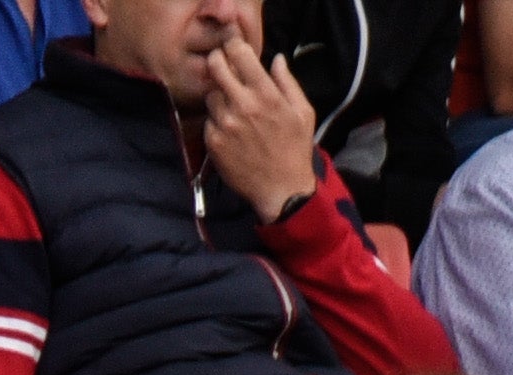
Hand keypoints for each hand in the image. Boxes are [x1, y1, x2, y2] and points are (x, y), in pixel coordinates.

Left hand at [198, 34, 320, 222]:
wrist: (282, 189)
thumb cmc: (295, 149)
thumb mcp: (303, 112)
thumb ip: (288, 82)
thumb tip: (277, 59)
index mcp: (266, 94)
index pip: (240, 54)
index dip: (233, 46)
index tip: (234, 49)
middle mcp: (243, 105)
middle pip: (215, 67)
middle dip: (217, 62)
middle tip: (222, 67)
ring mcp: (225, 124)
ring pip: (210, 95)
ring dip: (218, 96)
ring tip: (232, 107)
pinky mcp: (214, 142)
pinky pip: (209, 121)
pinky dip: (216, 121)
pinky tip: (231, 131)